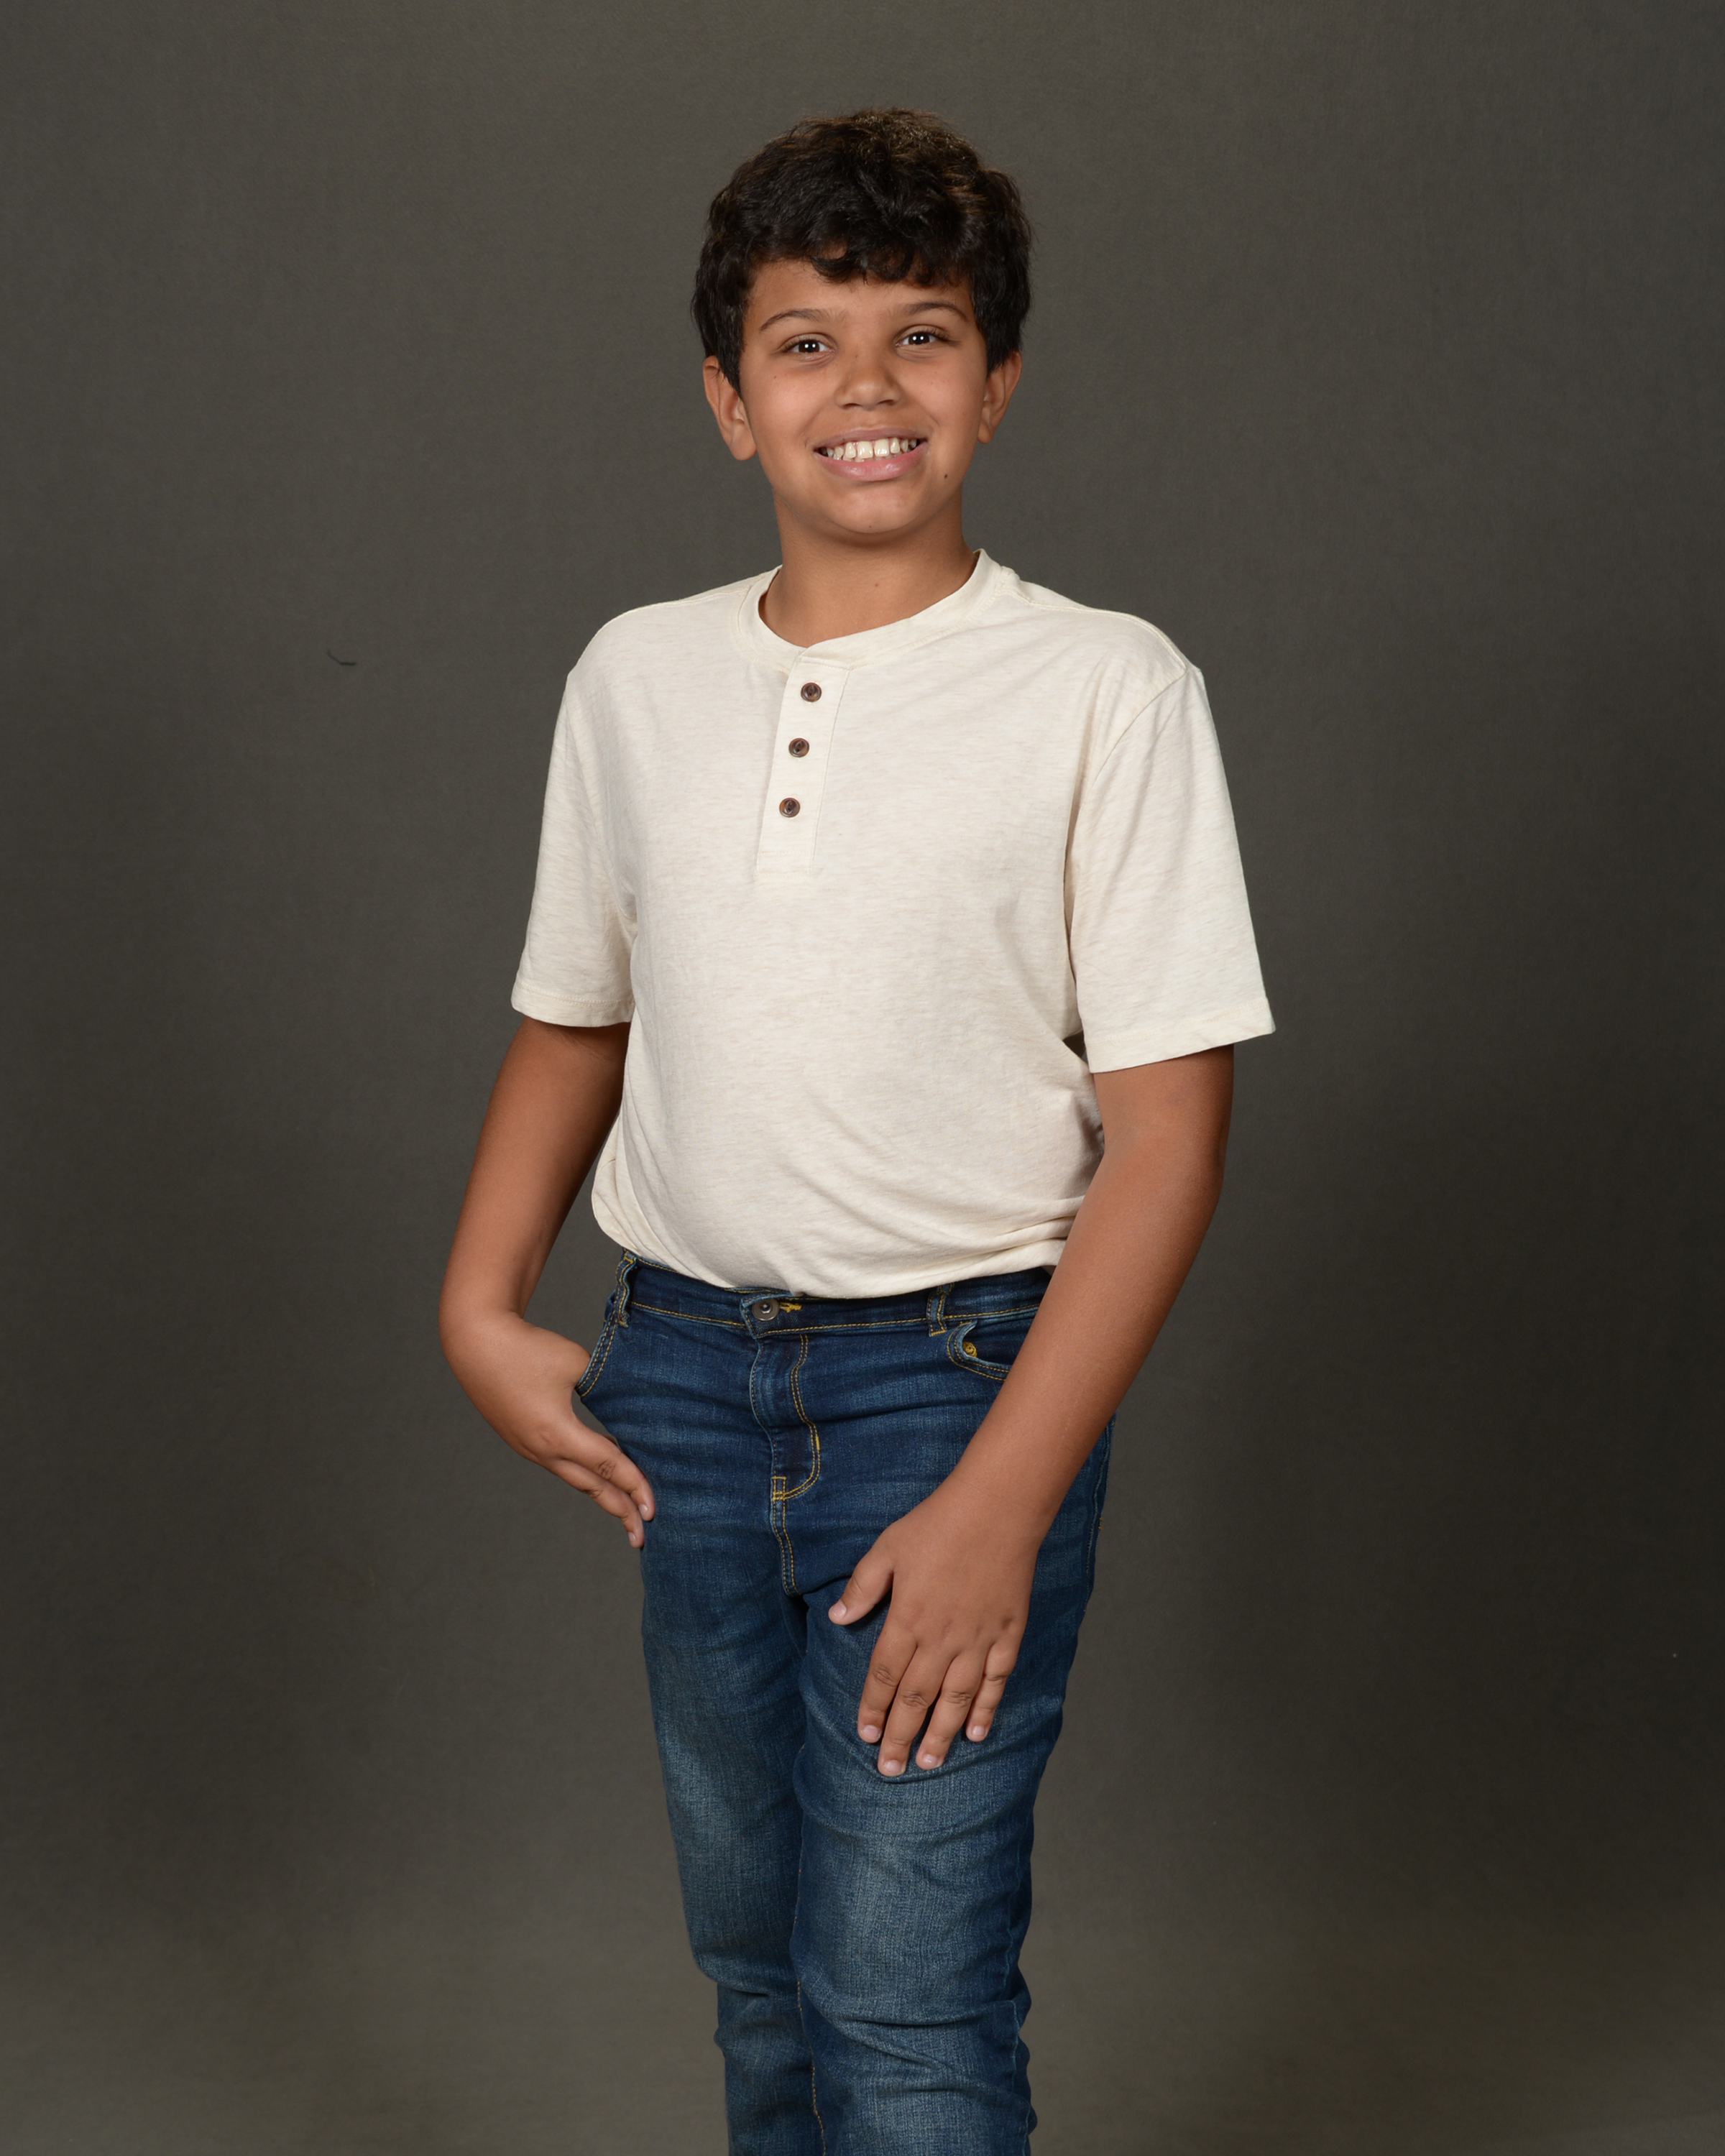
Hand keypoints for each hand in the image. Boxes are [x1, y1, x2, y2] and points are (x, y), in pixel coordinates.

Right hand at [443, 1310, 654, 1546]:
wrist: (475, 1343)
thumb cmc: (527, 1349)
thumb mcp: (576, 1363)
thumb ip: (604, 1387)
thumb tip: (627, 1404)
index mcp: (558, 1434)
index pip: (608, 1466)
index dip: (635, 1486)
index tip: (654, 1509)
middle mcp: (542, 1449)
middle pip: (591, 1487)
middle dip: (620, 1510)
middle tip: (642, 1537)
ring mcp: (529, 1448)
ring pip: (574, 1478)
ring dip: (601, 1495)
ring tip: (624, 1512)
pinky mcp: (521, 1440)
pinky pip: (559, 1465)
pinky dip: (583, 1476)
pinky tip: (596, 1478)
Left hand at [829, 1482, 1039, 1775]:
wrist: (997, 1509)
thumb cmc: (937, 1524)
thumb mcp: (887, 1548)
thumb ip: (862, 1587)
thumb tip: (837, 1619)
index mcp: (908, 1619)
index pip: (885, 1676)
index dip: (874, 1708)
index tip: (866, 1736)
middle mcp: (941, 1639)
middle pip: (917, 1698)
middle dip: (901, 1737)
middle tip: (891, 1769)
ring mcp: (978, 1640)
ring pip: (956, 1700)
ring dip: (940, 1734)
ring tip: (928, 1763)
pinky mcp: (1007, 1635)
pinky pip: (995, 1683)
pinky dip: (986, 1711)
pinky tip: (977, 1734)